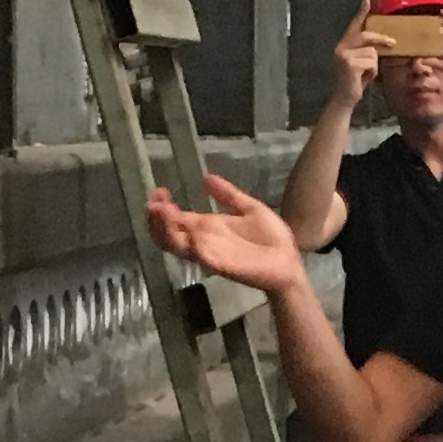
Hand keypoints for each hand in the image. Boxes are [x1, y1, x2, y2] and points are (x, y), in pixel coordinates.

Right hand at [147, 173, 307, 295]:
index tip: (159, 191)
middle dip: (156, 219)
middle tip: (154, 202)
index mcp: (207, 227)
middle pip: (168, 234)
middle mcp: (203, 241)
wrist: (288, 261)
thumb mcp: (248, 208)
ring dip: (165, 229)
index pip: (176, 218)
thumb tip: (206, 177)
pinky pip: (200, 255)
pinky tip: (187, 229)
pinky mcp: (221, 264)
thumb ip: (228, 195)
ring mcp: (210, 253)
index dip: (163, 206)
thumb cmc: (270, 239)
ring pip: (177, 246)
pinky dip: (190, 244)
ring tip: (159, 210)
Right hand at [328, 2, 380, 103]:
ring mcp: (344, 56)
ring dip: (375, 64)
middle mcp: (341, 47)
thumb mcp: (363, 61)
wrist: (346, 98)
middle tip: (392, 43)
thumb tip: (385, 41)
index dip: (361, 13)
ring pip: (372, 52)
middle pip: (366, 36)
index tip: (367, 0)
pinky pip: (371, 63)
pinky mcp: (349, 65)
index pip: (354, 26)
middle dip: (381, 40)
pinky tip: (364, 78)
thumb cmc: (357, 80)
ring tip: (367, 73)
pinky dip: (373, 72)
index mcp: (344, 44)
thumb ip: (368, 50)